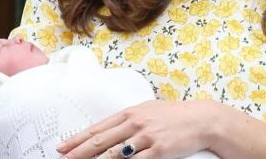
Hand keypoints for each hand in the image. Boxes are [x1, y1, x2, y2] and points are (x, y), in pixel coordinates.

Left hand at [56, 99, 224, 158]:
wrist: (202, 120)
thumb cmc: (176, 116)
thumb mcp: (150, 110)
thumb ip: (130, 119)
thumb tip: (110, 129)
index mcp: (132, 112)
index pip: (98, 127)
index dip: (78, 139)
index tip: (62, 147)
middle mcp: (136, 123)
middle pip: (100, 141)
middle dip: (78, 153)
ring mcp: (146, 138)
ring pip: (113, 154)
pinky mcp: (158, 151)